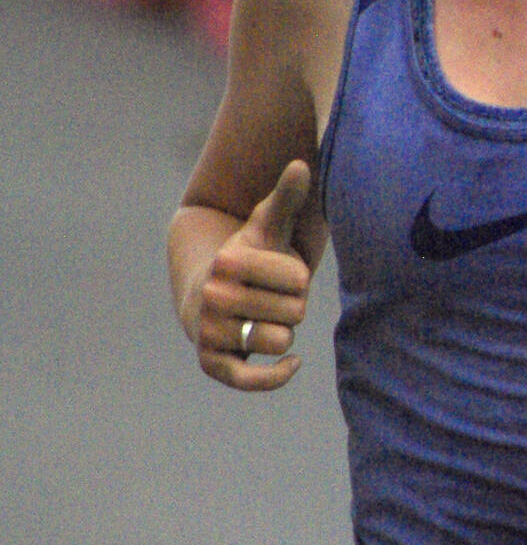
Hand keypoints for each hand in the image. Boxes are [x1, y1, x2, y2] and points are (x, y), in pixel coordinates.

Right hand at [187, 160, 312, 391]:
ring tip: (262, 316)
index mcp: (229, 262)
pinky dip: (276, 375)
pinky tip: (293, 363)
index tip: (277, 273)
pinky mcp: (212, 364)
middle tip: (268, 297)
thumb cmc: (249, 257)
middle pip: (293, 312)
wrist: (207, 294)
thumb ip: (286, 197)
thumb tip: (301, 164)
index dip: (297, 279)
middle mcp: (213, 297)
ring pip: (280, 340)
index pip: (300, 280)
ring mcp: (210, 332)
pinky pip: (252, 380)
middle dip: (290, 306)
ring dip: (282, 331)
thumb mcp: (267, 226)